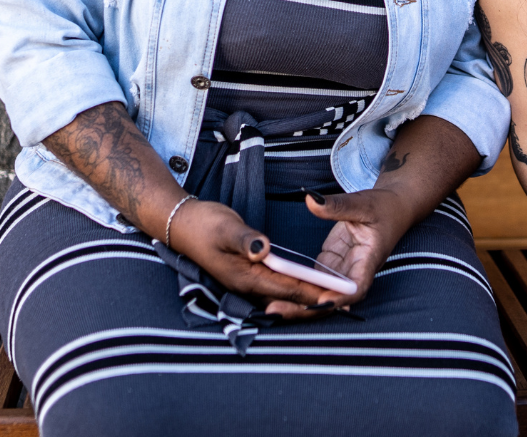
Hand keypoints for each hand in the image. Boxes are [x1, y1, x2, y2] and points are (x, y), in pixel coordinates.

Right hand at [166, 199, 338, 311]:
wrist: (181, 224)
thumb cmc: (203, 224)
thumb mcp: (224, 227)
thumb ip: (245, 240)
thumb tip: (264, 250)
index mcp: (244, 276)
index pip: (286, 288)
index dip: (312, 292)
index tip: (336, 295)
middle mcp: (246, 286)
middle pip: (287, 299)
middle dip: (314, 302)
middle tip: (345, 301)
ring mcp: (245, 283)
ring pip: (282, 296)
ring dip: (306, 298)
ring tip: (333, 298)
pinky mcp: (246, 276)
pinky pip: (276, 289)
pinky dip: (294, 289)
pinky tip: (307, 286)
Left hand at [268, 189, 413, 316]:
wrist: (391, 209)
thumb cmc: (383, 207)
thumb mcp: (362, 203)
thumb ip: (337, 205)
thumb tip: (311, 201)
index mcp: (369, 260)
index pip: (356, 286)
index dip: (339, 298)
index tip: (320, 303)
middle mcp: (354, 272)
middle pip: (332, 299)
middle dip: (306, 309)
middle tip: (276, 311)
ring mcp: (341, 270)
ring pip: (320, 294)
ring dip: (297, 303)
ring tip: (270, 307)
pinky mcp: (330, 265)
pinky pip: (312, 280)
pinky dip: (295, 287)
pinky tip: (274, 290)